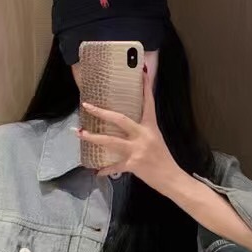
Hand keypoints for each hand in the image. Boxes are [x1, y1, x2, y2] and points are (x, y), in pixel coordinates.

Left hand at [77, 68, 184, 195]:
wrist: (172, 178)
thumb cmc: (163, 159)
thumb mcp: (155, 139)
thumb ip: (142, 132)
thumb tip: (127, 126)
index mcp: (151, 127)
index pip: (148, 103)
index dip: (145, 87)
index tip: (142, 72)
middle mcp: (143, 135)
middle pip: (120, 119)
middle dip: (101, 112)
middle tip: (86, 105)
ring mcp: (137, 150)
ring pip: (111, 141)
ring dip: (93, 137)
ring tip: (80, 133)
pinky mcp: (133, 164)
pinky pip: (115, 166)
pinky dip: (105, 170)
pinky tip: (97, 172)